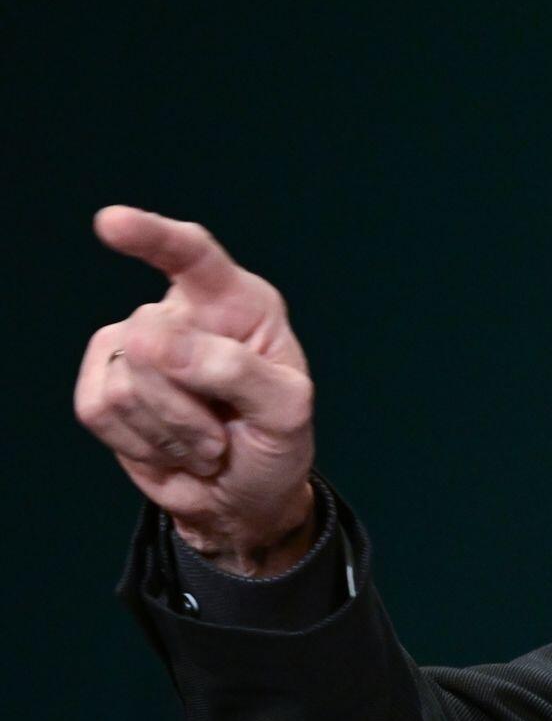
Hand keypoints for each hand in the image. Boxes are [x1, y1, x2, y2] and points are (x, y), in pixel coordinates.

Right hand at [76, 206, 317, 574]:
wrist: (243, 497)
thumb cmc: (275, 443)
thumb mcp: (284, 412)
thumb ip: (235, 370)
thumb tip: (156, 340)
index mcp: (239, 302)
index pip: (194, 257)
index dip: (153, 238)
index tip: (112, 223)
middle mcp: (183, 314)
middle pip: (153, 341)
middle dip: (189, 405)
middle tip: (224, 434)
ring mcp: (135, 346)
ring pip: (126, 381)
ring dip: (170, 432)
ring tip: (204, 443)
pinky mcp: (103, 384)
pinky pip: (97, 408)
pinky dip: (137, 443)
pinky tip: (169, 448)